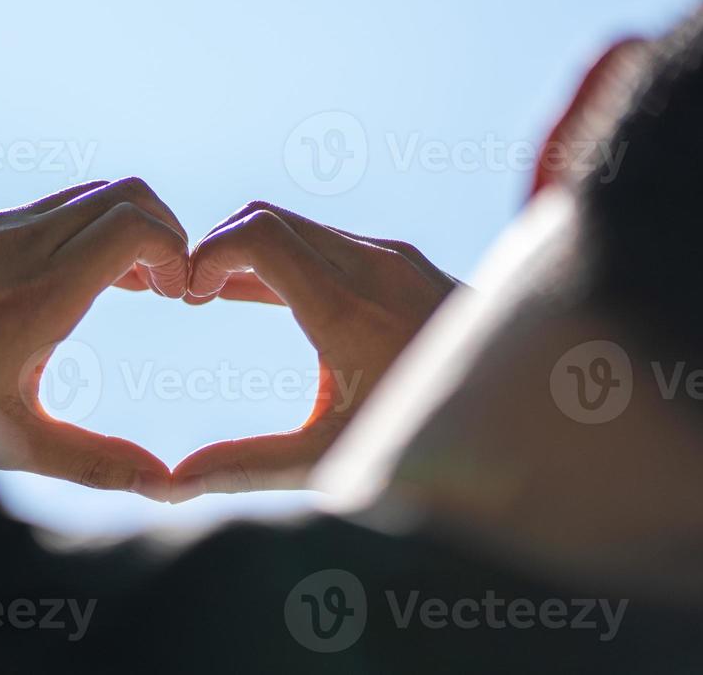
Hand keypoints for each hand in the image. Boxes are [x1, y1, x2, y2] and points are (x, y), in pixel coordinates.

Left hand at [0, 179, 188, 500]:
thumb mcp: (10, 438)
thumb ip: (91, 460)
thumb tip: (159, 483)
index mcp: (46, 286)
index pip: (136, 224)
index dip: (174, 249)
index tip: (179, 294)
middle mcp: (26, 241)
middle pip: (123, 193)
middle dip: (160, 230)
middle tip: (164, 285)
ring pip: (83, 196)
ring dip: (118, 230)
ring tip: (128, 287)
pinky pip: (44, 209)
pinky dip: (77, 231)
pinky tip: (67, 283)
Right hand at [173, 201, 457, 500]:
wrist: (529, 425)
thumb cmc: (430, 448)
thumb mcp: (334, 461)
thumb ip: (249, 465)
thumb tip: (173, 486)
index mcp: (351, 311)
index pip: (258, 235)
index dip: (206, 255)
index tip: (187, 298)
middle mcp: (375, 268)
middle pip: (268, 217)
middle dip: (216, 248)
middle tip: (188, 297)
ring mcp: (394, 259)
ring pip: (296, 224)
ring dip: (247, 250)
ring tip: (210, 297)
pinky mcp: (404, 261)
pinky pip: (325, 238)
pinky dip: (281, 255)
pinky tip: (253, 295)